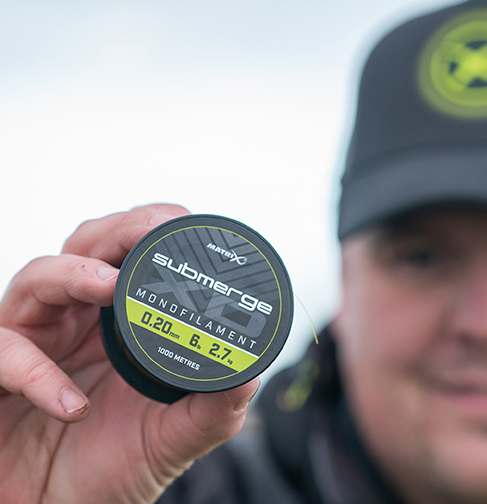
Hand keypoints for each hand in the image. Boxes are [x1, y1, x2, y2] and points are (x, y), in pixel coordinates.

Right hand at [0, 204, 258, 503]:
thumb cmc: (113, 469)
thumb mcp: (175, 438)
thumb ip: (213, 407)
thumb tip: (252, 372)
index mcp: (119, 322)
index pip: (133, 252)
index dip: (154, 227)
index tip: (186, 225)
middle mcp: (76, 320)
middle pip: (87, 245)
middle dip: (119, 231)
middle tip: (151, 233)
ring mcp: (32, 342)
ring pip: (36, 278)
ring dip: (73, 273)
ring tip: (110, 286)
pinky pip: (1, 354)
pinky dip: (36, 372)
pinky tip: (73, 405)